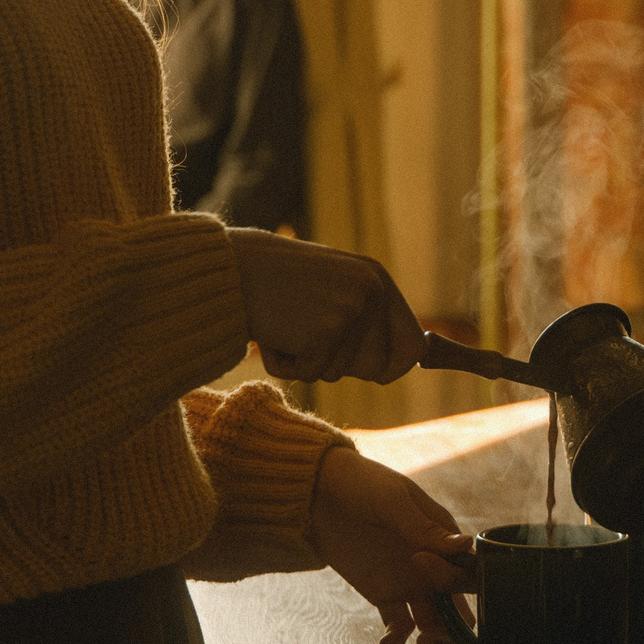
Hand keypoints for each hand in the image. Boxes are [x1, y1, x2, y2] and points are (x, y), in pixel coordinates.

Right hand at [230, 230, 424, 382]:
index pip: (412, 345)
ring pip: (339, 374)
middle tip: (308, 336)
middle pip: (378, 369)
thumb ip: (366, 315)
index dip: (392, 366)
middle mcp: (371, 293)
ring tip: (286, 327)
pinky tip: (271, 334)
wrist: (231, 267)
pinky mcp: (323, 334)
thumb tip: (408, 360)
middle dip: (342, 365)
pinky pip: (309, 375)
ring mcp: (350, 313)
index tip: (374, 373)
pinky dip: (285, 365)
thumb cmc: (277, 281)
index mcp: (377, 279)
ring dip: (308, 363)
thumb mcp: (333, 285)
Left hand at [308, 446, 472, 643]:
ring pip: (432, 625)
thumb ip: (425, 529)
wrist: (315, 493)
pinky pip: (398, 626)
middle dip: (452, 633)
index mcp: (442, 538)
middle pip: (456, 609)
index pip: (468, 572)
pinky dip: (397, 641)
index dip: (460, 585)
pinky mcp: (383, 594)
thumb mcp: (393, 502)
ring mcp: (408, 582)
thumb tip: (466, 546)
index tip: (430, 578)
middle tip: (431, 642)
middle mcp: (431, 565)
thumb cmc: (361, 483)